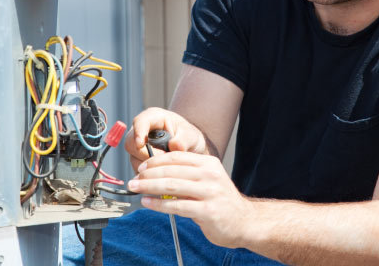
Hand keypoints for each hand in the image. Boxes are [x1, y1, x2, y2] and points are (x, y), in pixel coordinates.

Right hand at [123, 107, 209, 172]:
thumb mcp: (190, 135)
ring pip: (134, 158)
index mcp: (152, 118)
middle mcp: (141, 131)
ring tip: (167, 164)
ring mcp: (137, 146)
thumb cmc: (187, 136)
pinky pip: (138, 169)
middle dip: (145, 154)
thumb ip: (183, 140)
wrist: (188, 147)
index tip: (140, 144)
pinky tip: (162, 171)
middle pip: (131, 143)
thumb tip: (173, 146)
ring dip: (149, 165)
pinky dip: (149, 172)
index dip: (138, 133)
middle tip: (163, 159)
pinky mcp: (137, 159)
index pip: (140, 122)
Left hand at [127, 151, 254, 247]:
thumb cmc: (221, 201)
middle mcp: (210, 175)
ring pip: (171, 186)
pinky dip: (158, 204)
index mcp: (208, 163)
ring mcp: (210, 192)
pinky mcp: (208, 210)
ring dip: (149, 187)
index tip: (141, 167)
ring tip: (137, 189)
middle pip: (171, 170)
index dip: (155, 161)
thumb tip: (156, 172)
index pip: (176, 157)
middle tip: (134, 180)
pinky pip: (177, 205)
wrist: (244, 221)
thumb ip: (187, 174)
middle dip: (148, 174)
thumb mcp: (208, 180)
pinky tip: (148, 203)